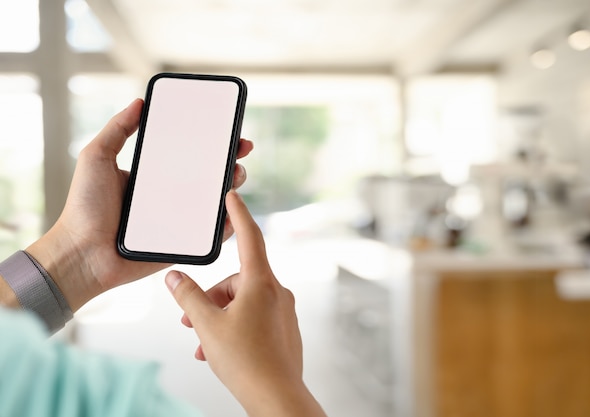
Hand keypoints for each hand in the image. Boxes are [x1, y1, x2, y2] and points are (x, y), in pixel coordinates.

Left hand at [26, 99, 252, 311]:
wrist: (82, 254)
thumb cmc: (84, 208)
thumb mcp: (96, 157)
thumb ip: (117, 129)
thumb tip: (138, 102)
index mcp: (155, 175)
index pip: (190, 154)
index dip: (211, 143)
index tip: (228, 131)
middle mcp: (170, 196)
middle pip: (209, 176)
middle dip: (230, 161)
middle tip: (240, 150)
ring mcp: (179, 220)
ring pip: (216, 203)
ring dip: (233, 188)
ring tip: (236, 176)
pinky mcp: (183, 243)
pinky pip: (211, 234)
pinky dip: (227, 224)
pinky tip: (233, 212)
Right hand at [166, 191, 326, 416]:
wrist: (277, 398)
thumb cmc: (247, 362)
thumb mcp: (207, 325)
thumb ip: (188, 297)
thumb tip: (174, 277)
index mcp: (261, 283)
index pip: (250, 236)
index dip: (239, 213)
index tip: (233, 195)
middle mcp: (277, 292)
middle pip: (237, 279)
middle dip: (210, 297)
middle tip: (189, 320)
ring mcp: (283, 311)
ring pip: (242, 302)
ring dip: (218, 317)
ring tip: (201, 343)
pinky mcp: (283, 329)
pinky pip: (253, 318)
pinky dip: (233, 327)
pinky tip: (216, 351)